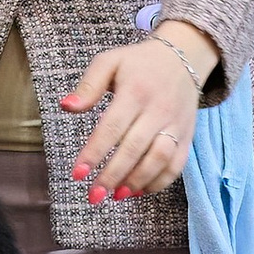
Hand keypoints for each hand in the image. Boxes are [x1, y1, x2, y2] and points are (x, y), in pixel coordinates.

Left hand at [61, 22, 218, 202]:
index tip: (77, 174)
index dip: (94, 153)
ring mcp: (175, 125)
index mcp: (135, 91)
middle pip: (134, 148)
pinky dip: (159, 182)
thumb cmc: (139, 63)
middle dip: (112, 176)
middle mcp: (158, 110)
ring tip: (116, 195)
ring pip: (159, 159)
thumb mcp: (110, 62)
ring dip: (137, 181)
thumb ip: (88, 85)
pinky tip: (139, 191)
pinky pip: (177, 164)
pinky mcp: (187, 136)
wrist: (184, 57)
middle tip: (94, 196)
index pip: (112, 127)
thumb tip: (66, 106)